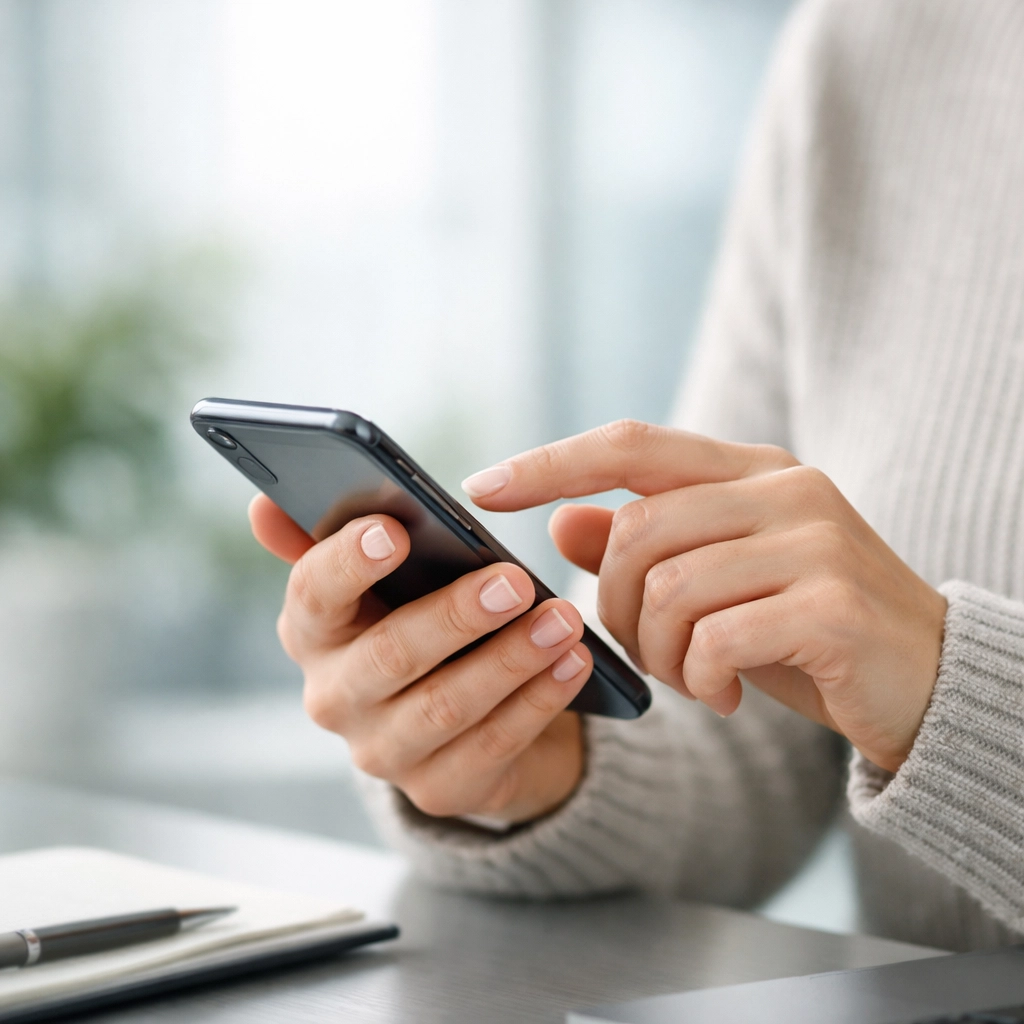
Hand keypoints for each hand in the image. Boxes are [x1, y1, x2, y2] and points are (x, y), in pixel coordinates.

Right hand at [249, 495, 589, 822]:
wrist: (461, 716)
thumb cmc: (419, 621)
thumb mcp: (382, 579)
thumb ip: (328, 537)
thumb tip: (263, 505)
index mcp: (315, 630)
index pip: (313, 594)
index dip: (348, 563)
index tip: (394, 530)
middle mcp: (335, 696)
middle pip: (390, 655)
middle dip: (456, 616)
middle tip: (515, 580)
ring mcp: (382, 751)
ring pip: (445, 706)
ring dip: (510, 660)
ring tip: (563, 621)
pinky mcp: (437, 789)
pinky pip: (491, 745)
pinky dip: (537, 702)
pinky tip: (573, 664)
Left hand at [461, 420, 947, 771]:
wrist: (928, 682)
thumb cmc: (806, 629)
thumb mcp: (718, 583)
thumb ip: (644, 545)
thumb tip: (560, 525)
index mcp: (751, 469)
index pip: (630, 443)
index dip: (551, 463)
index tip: (482, 487)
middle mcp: (784, 488)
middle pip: (637, 531)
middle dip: (617, 606)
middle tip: (651, 652)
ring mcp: (813, 540)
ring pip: (669, 586)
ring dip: (662, 651)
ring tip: (695, 676)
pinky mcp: (833, 604)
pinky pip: (716, 636)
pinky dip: (701, 676)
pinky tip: (724, 694)